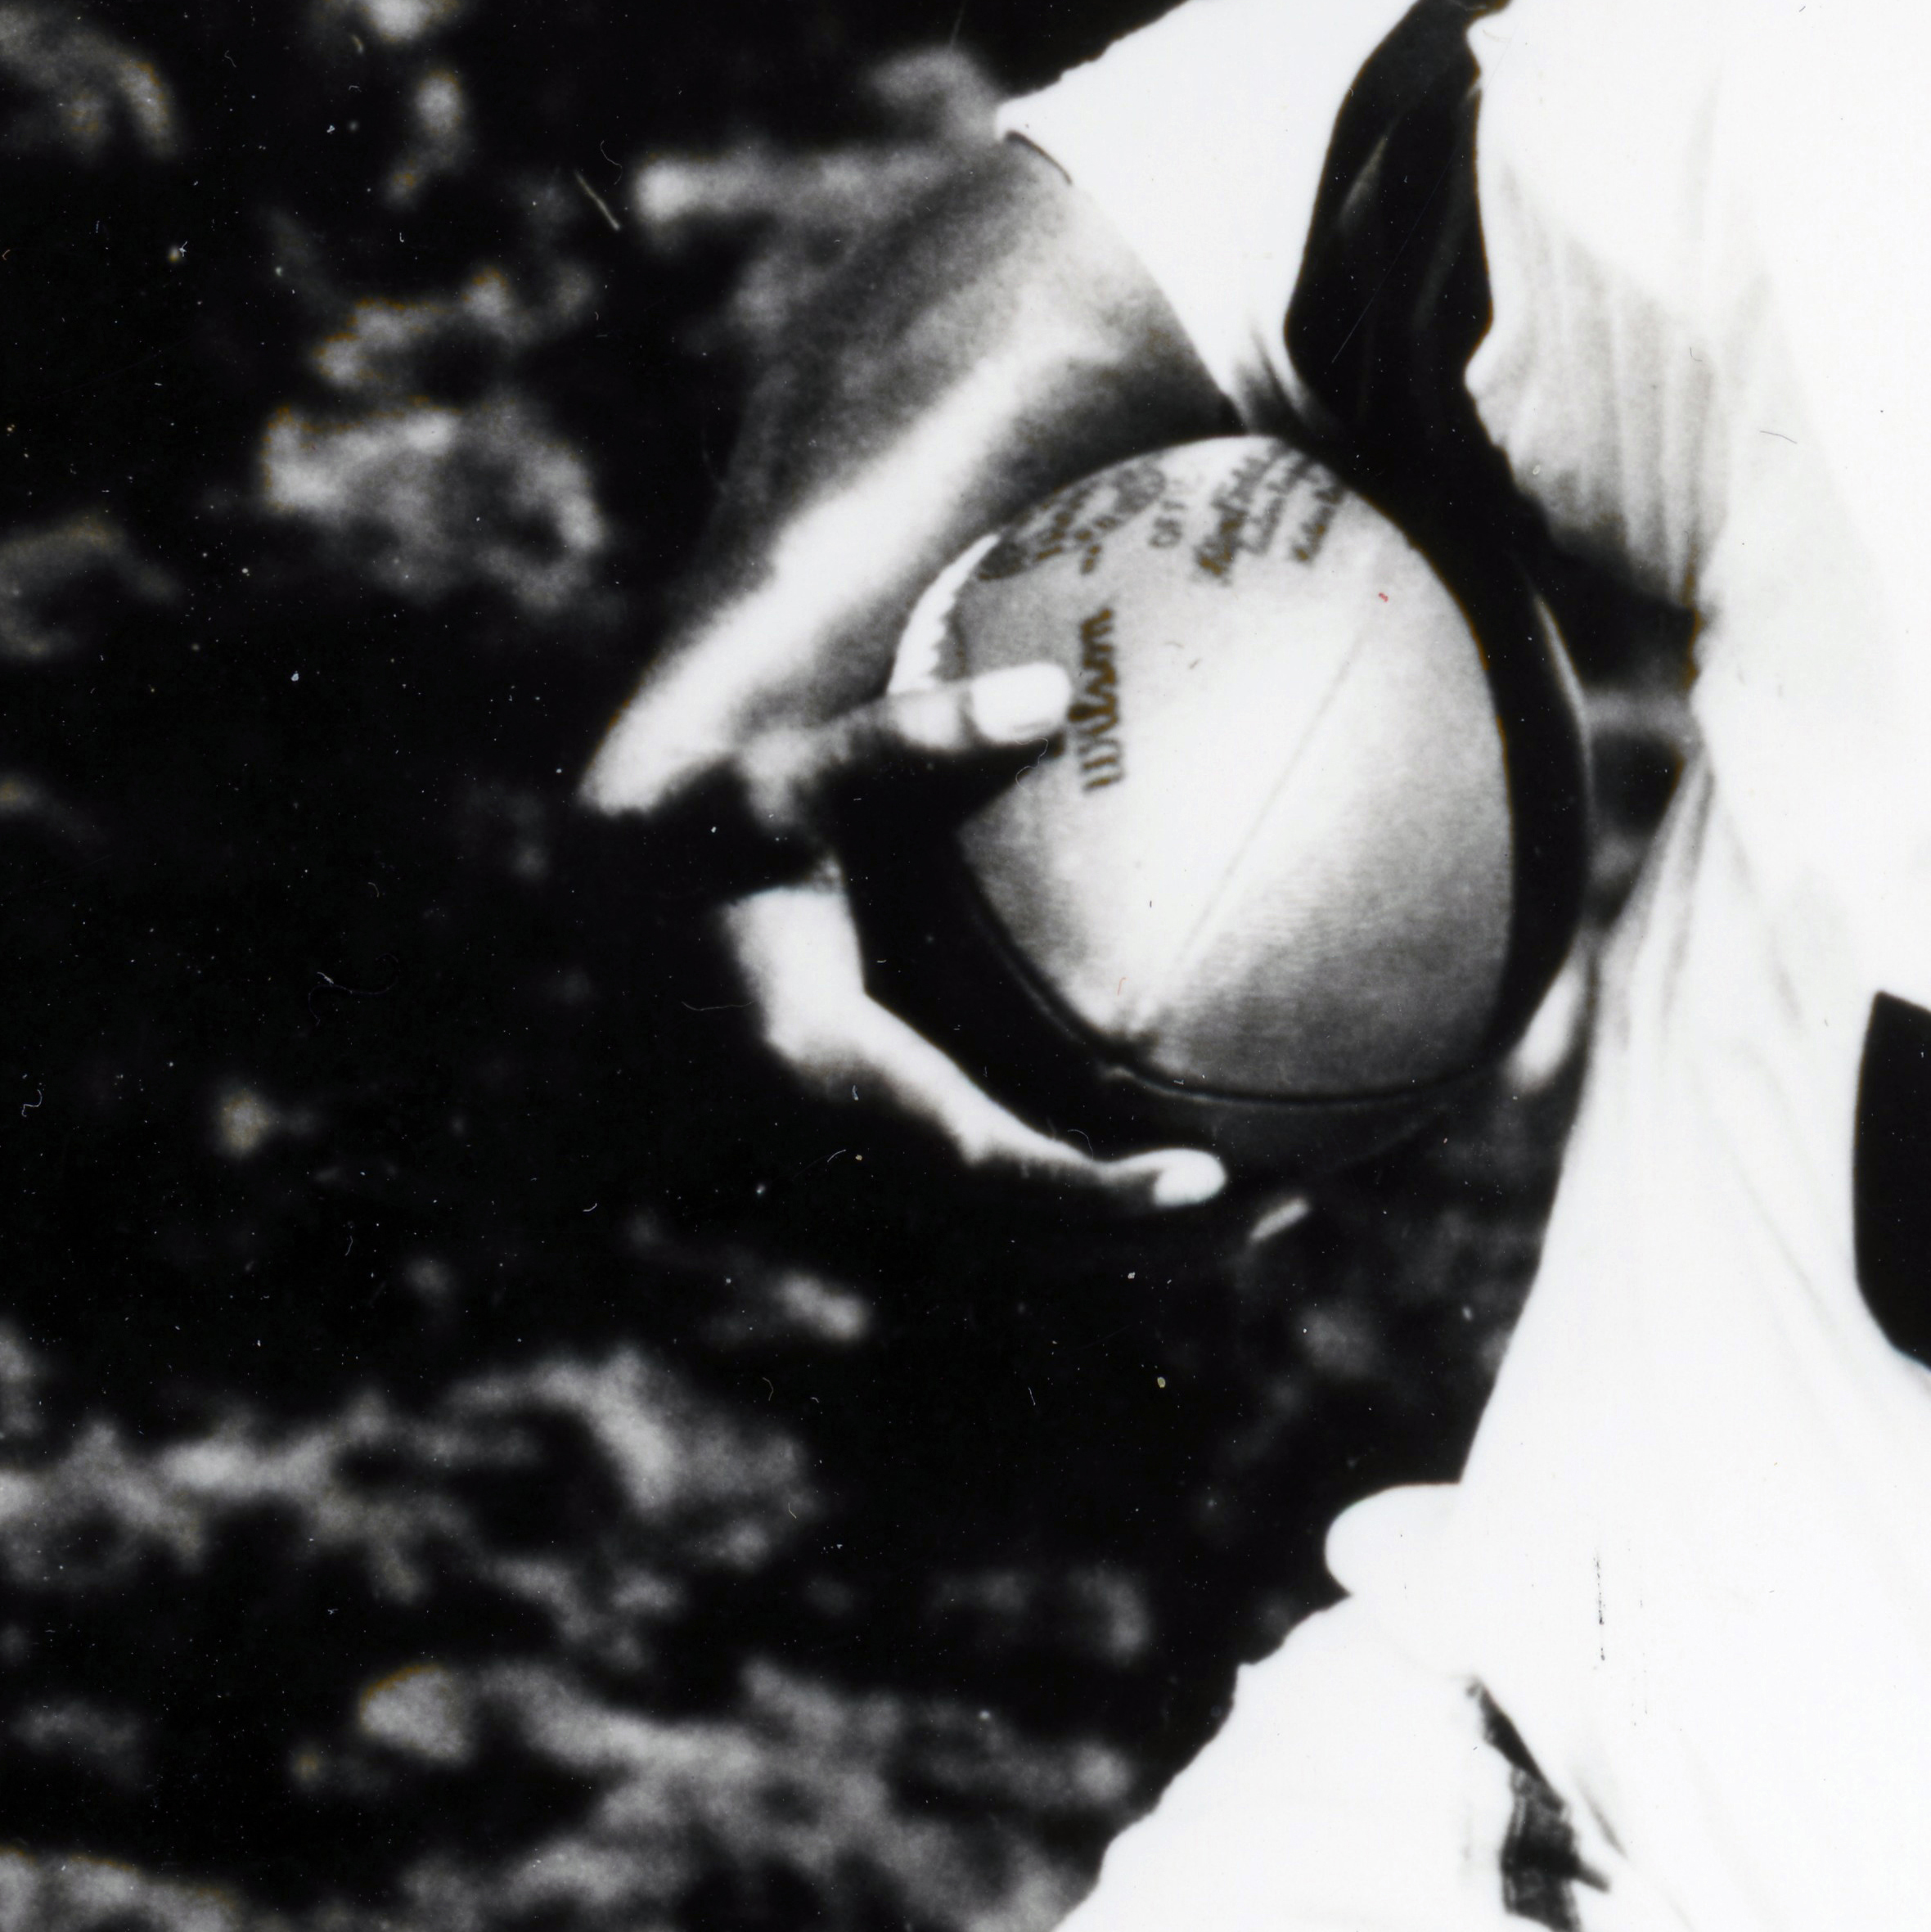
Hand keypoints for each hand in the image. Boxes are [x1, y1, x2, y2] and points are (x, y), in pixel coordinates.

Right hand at [600, 664, 1234, 1212]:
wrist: (636, 892)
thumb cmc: (719, 817)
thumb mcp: (790, 774)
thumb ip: (910, 739)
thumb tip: (1052, 694)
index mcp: (822, 1073)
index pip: (975, 1160)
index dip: (1086, 1185)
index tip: (1202, 1176)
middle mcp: (847, 1145)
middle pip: (1022, 1234)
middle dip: (1150, 1237)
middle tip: (1294, 1196)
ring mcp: (869, 1159)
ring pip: (1022, 1236)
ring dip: (1144, 1234)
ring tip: (1289, 1192)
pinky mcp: (895, 1141)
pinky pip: (1017, 1192)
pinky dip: (1106, 1186)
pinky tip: (1211, 1134)